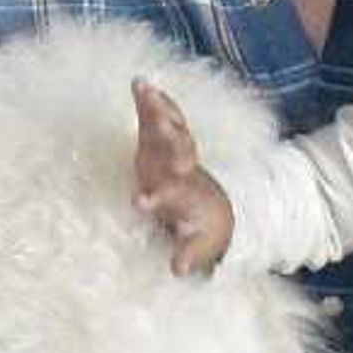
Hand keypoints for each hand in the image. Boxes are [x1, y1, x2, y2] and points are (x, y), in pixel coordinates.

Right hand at [128, 80, 232, 273]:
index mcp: (186, 195)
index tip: (141, 202)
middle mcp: (183, 169)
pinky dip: (151, 101)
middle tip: (157, 125)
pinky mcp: (164, 141)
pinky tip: (137, 82)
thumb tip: (178, 270)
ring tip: (144, 90)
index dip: (157, 198)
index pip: (173, 195)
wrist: (215, 208)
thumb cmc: (202, 227)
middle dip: (168, 138)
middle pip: (179, 150)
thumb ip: (188, 254)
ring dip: (160, 109)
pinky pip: (160, 117)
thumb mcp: (198, 245)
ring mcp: (175, 151)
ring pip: (171, 128)